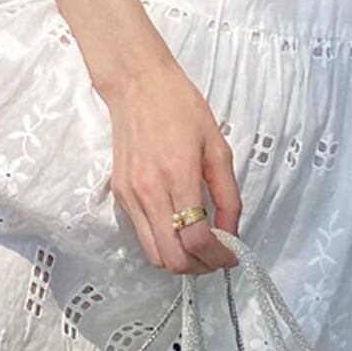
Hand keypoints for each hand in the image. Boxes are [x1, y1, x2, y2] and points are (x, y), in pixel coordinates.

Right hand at [99, 59, 241, 275]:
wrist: (136, 84)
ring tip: (199, 245)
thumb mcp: (217, 147)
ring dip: (180, 260)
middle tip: (217, 255)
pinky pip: (142, 235)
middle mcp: (149, 191)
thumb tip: (231, 233)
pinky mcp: (119, 194)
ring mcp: (130, 196)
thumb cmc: (180, 107)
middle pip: (172, 260)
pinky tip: (178, 225)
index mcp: (178, 175)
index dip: (218, 258)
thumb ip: (227, 195)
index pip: (196, 240)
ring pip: (153, 255)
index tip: (232, 255)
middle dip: (200, 266)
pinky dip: (163, 242)